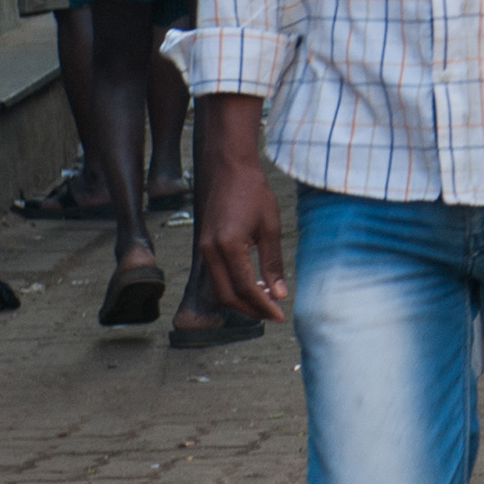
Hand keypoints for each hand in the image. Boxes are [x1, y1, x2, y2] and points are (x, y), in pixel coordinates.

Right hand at [191, 99, 287, 322]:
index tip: (279, 315)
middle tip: (272, 314)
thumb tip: (279, 293)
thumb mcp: (270, 226)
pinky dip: (232, 287)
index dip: (263, 306)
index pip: (245, 288)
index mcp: (228, 246)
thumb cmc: (252, 191)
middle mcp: (210, 252)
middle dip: (250, 310)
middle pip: (227, 296)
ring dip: (240, 301)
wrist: (229, 168)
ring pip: (219, 289)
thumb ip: (272, 263)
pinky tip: (251, 285)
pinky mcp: (204, 246)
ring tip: (265, 302)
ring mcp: (204, 250)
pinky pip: (216, 276)